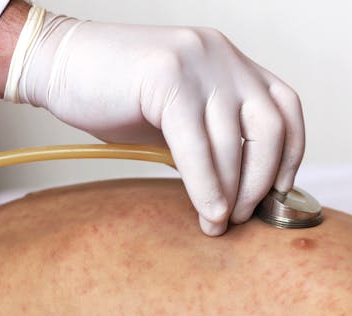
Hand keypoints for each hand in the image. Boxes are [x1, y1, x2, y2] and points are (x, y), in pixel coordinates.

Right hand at [15, 12, 304, 235]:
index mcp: (231, 63)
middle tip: (243, 216)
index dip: (292, 154)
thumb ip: (213, 141)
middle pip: (270, 128)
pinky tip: (205, 212)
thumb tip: (241, 193)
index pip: (286, 108)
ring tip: (217, 223)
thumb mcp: (180, 118)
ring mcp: (197, 62)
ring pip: (233, 141)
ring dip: (230, 193)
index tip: (280, 192)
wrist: (58, 65)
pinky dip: (205, 186)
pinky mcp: (167, 77)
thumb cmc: (118, 97)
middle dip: (261, 181)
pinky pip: (197, 145)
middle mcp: (222, 56)